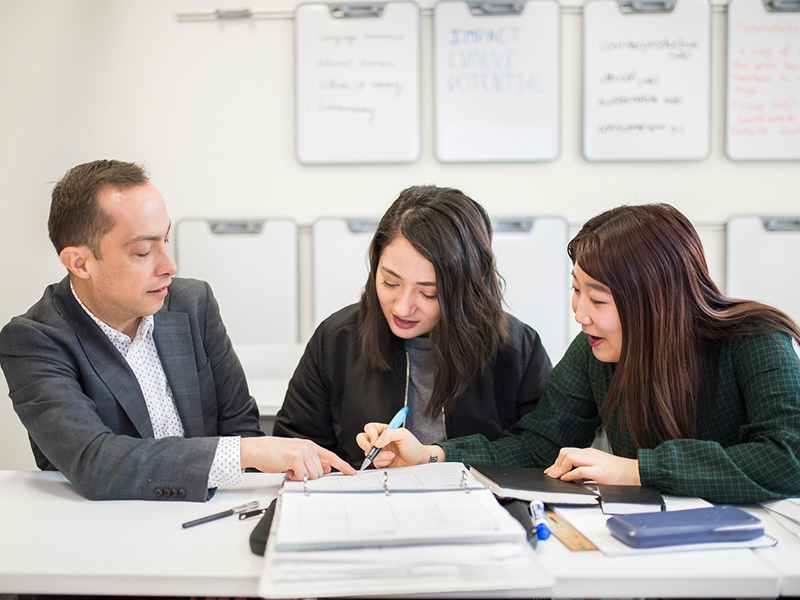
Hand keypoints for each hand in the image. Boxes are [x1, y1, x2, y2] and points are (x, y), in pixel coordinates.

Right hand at [240, 436, 355, 479]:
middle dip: (309, 476)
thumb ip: (311, 460)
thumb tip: (324, 468)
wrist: (257, 449)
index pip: (331, 456)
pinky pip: (302, 476)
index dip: (342, 465)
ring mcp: (303, 452)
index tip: (351, 472)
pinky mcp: (295, 458)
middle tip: (295, 471)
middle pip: (321, 471)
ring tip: (290, 469)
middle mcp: (308, 447)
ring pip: (313, 475)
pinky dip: (294, 478)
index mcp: (309, 446)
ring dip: (301, 477)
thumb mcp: (296, 455)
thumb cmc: (273, 453)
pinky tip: (287, 470)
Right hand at [356, 423, 443, 467]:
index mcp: (384, 430)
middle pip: (362, 439)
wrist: (418, 461)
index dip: (370, 434)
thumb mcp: (403, 434)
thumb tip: (376, 442)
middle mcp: (379, 440)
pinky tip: (391, 461)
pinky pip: (374, 462)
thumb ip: (388, 434)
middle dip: (365, 444)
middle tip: (371, 449)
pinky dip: (382, 462)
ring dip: (380, 455)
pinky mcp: (380, 462)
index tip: (376, 441)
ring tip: (392, 455)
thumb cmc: (413, 446)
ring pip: (368, 453)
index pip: (369, 428)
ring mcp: (379, 452)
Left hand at [544, 447, 640, 484]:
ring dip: (560, 468)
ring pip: (569, 457)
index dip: (556, 462)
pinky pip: (579, 470)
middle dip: (555, 464)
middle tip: (552, 474)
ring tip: (557, 477)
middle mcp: (590, 454)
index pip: (566, 452)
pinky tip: (567, 479)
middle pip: (565, 452)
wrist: (635, 472)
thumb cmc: (618, 471)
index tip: (551, 470)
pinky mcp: (599, 472)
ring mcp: (595, 462)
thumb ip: (584, 468)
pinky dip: (570, 475)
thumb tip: (571, 476)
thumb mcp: (598, 466)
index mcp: (589, 453)